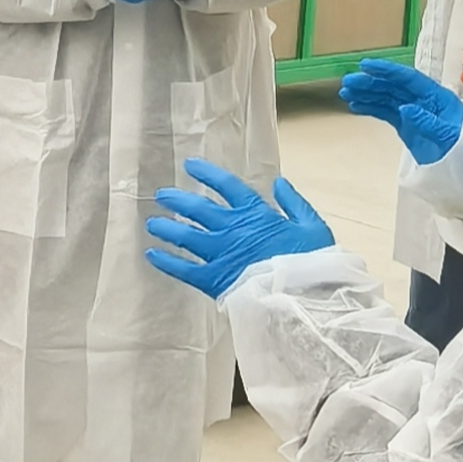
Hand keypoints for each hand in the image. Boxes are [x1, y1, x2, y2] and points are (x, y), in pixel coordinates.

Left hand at [144, 159, 333, 298]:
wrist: (302, 296)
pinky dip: (165, 261)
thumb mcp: (311, 225)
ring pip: (184, 235)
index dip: (206, 173)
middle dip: (176, 200)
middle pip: (196, 208)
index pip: (226, 185)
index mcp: (256, 213)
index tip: (190, 165)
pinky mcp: (212, 278)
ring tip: (152, 223)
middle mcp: (231, 228)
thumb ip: (294, 202)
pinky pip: (182, 268)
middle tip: (161, 195)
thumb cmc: (311, 262)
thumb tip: (279, 183)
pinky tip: (151, 254)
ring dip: (166, 228)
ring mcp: (219, 253)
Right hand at [338, 58, 462, 164]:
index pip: (408, 79)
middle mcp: (423, 100)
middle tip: (347, 83)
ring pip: (386, 98)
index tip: (365, 65)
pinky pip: (386, 112)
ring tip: (345, 93)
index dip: (387, 71)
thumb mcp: (449, 137)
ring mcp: (414, 113)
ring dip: (366, 94)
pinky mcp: (408, 126)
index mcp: (436, 97)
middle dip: (370, 83)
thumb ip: (428, 122)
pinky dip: (371, 108)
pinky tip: (356, 106)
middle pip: (393, 87)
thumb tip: (405, 108)